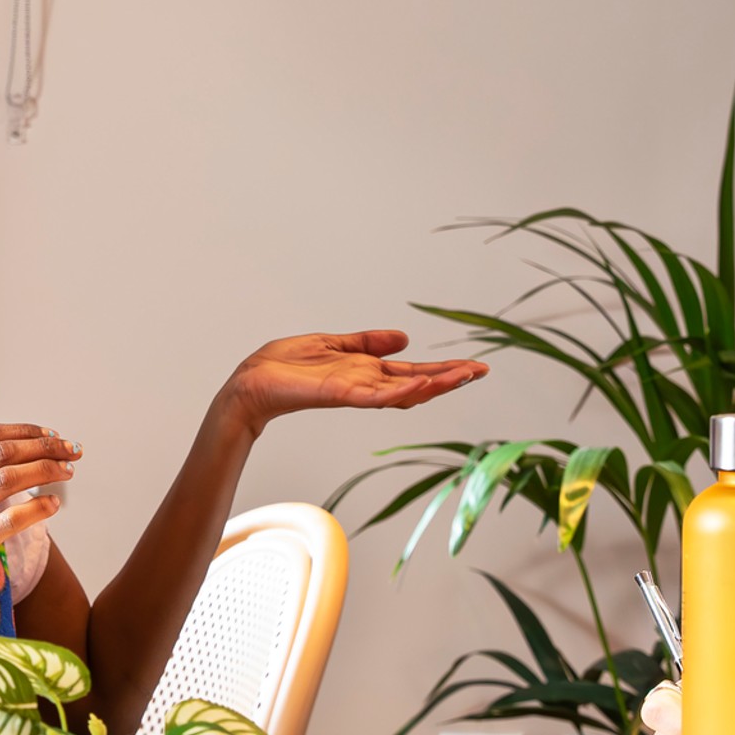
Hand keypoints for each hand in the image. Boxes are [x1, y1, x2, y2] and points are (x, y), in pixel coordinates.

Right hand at [0, 421, 75, 628]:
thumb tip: (11, 452)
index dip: (24, 430)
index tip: (50, 434)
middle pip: (2, 451)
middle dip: (44, 446)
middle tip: (70, 450)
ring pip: (10, 478)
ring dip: (47, 470)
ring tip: (67, 472)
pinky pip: (13, 518)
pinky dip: (39, 507)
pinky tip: (53, 505)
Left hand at [221, 330, 487, 433]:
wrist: (253, 380)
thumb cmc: (286, 365)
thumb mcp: (335, 343)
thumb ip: (368, 342)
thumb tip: (404, 338)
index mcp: (367, 372)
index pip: (414, 371)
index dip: (443, 369)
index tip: (473, 366)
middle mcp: (367, 384)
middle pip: (418, 383)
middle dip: (450, 378)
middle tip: (481, 371)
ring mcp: (356, 392)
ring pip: (404, 391)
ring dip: (435, 384)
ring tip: (464, 375)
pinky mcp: (340, 394)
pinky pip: (376, 395)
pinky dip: (400, 390)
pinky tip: (423, 382)